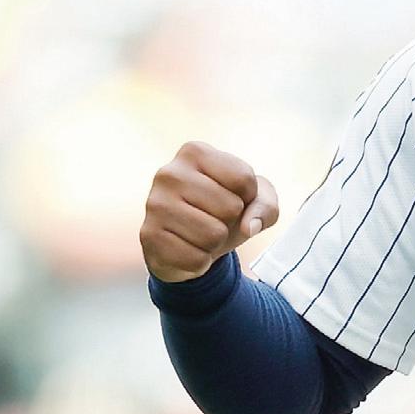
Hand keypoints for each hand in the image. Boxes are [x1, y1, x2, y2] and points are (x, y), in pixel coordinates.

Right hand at [139, 141, 279, 281]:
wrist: (187, 241)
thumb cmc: (223, 210)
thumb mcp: (255, 200)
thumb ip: (266, 206)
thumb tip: (249, 226)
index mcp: (195, 152)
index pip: (244, 179)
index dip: (249, 196)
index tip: (233, 195)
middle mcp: (169, 173)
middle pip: (231, 207)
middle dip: (231, 220)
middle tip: (214, 217)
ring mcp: (155, 204)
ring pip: (214, 235)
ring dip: (216, 242)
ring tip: (202, 233)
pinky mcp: (148, 236)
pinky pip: (196, 259)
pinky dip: (200, 261)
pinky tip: (188, 248)